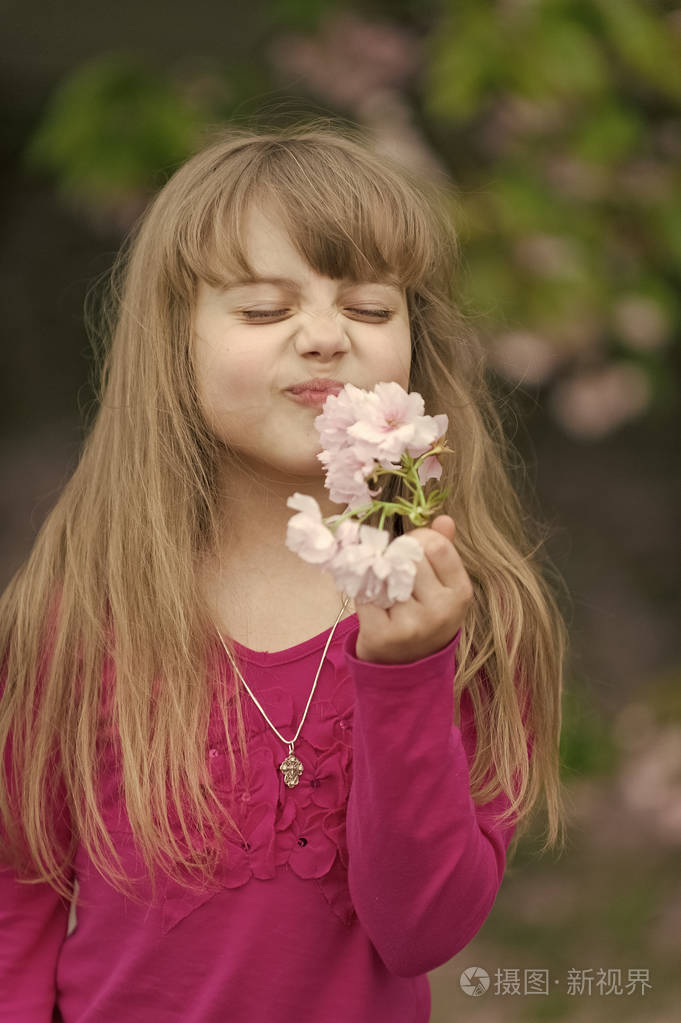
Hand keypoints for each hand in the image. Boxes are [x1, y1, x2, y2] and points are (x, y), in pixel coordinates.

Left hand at [354, 515, 473, 663]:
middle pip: (409, 557)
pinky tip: (373, 606)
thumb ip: (443, 551)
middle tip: (393, 573)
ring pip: (385, 574)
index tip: (410, 550)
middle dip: (396, 558)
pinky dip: (362, 594)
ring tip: (385, 591)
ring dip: (378, 576)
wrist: (406, 669)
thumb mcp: (442, 587)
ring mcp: (413, 625)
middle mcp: (441, 610)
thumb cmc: (424, 617)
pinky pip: (364, 594)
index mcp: (460, 593)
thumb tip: (444, 518)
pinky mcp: (383, 635)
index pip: (436, 545)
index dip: (418, 540)